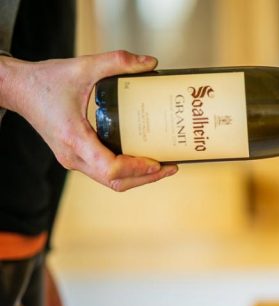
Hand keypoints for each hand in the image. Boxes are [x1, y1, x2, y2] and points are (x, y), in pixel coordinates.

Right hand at [0, 51, 177, 190]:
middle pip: (116, 181)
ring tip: (161, 166)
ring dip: (137, 177)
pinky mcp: (75, 156)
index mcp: (75, 139)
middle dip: (146, 177)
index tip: (157, 162)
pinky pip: (104, 172)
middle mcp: (73, 156)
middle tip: (170, 166)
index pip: (111, 168)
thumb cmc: (44, 81)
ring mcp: (73, 159)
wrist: (16, 88)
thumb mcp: (83, 67)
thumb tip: (151, 62)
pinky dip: (125, 170)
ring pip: (110, 181)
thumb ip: (117, 61)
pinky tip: (141, 158)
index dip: (137, 169)